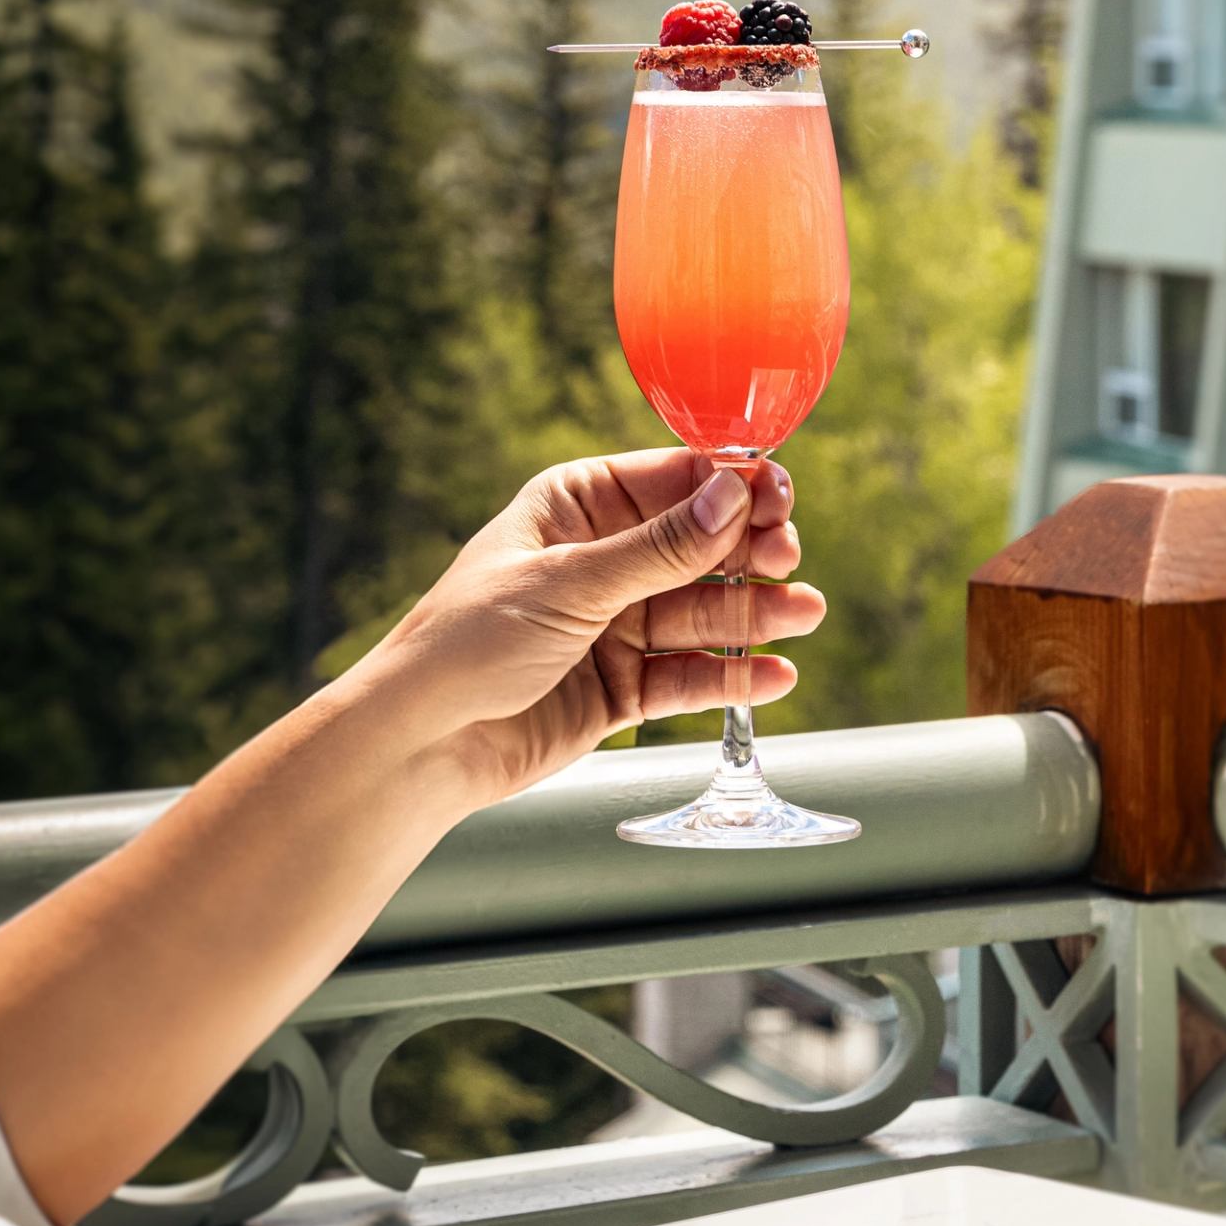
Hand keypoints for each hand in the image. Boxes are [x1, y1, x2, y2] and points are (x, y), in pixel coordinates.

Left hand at [371, 449, 823, 802]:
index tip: (779, 497)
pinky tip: (772, 675)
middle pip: (698, 547)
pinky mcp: (621, 688)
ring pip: (701, 613)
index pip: (673, 482)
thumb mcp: (568, 583)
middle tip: (788, 561)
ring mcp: (614, 624)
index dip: (731, 488)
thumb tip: (733, 496)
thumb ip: (658, 548)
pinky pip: (688, 676)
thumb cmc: (469, 641)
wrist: (422, 743)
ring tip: (802, 616)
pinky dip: (730, 675)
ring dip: (754, 615)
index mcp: (577, 504)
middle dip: (748, 552)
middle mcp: (601, 558)